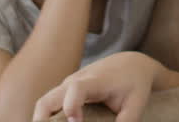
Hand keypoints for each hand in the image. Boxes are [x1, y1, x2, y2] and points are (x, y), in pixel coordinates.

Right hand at [33, 52, 161, 121]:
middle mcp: (75, 82)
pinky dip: (47, 121)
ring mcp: (66, 87)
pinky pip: (48, 107)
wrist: (129, 63)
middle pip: (47, 100)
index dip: (71, 106)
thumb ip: (126, 121)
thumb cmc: (134, 83)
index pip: (76, 89)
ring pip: (44, 105)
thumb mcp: (136, 103)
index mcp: (95, 81)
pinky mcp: (64, 93)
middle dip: (42, 121)